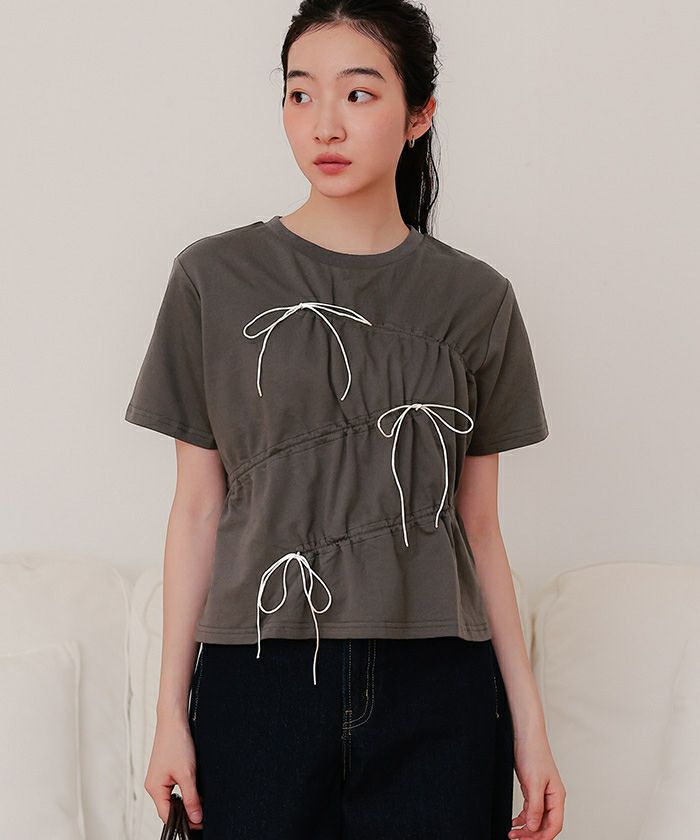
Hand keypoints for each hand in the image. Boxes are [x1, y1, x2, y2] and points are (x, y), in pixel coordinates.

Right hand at [144, 715, 203, 830]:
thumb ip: (191, 798)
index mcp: (154, 789)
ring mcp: (159, 778)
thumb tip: (195, 817)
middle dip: (185, 811)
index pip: (167, 816)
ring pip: (173, 798)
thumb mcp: (187, 774)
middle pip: (169, 808)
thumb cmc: (175, 742)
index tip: (198, 823)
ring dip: (186, 799)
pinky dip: (184, 789)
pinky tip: (193, 785)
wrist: (174, 720)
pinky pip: (174, 787)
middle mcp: (154, 785)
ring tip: (199, 798)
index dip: (183, 822)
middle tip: (202, 811)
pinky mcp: (165, 771)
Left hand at [508, 726, 565, 838]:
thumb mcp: (533, 783)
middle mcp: (552, 797)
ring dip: (526, 827)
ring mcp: (543, 793)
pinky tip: (515, 822)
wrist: (526, 736)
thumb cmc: (533, 753)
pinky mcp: (533, 789)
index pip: (554, 825)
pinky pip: (530, 809)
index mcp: (557, 797)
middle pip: (545, 824)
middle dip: (532, 834)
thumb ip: (534, 807)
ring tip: (513, 833)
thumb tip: (533, 827)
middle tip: (516, 839)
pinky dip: (523, 817)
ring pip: (537, 818)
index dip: (542, 837)